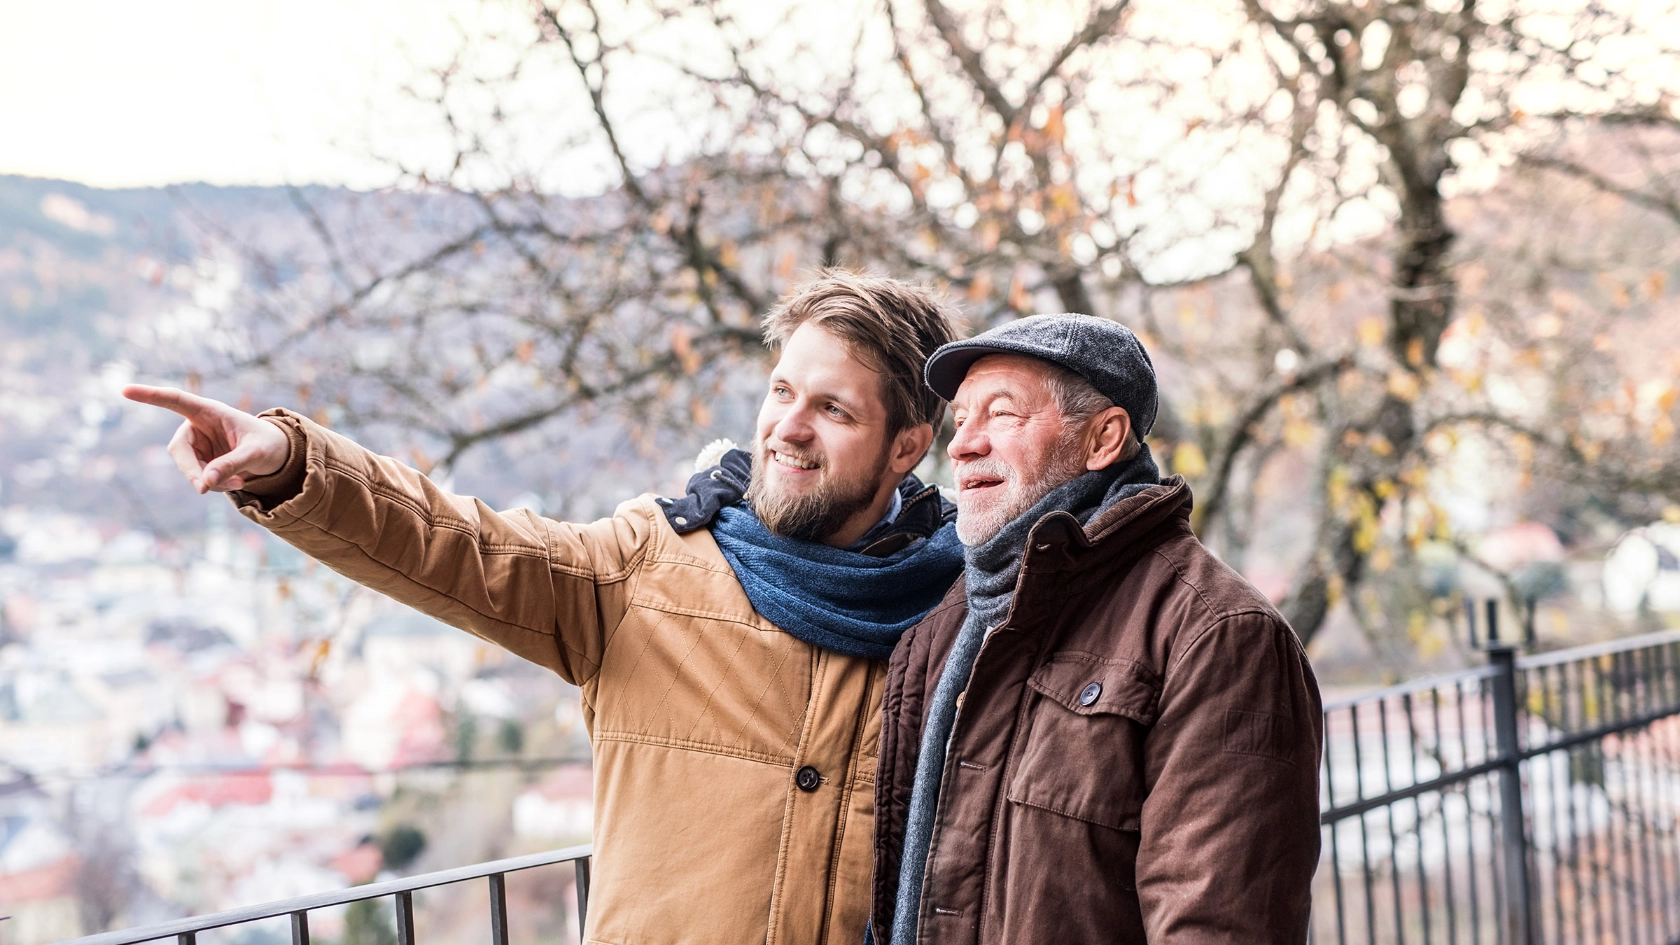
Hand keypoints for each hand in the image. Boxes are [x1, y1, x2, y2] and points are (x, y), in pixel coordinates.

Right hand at [123, 386, 290, 493]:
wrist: (276, 455)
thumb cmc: (268, 445)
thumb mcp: (256, 453)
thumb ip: (232, 464)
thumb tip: (204, 482)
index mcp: (209, 411)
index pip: (175, 400)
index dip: (151, 396)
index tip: (125, 390)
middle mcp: (197, 425)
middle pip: (179, 449)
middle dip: (191, 470)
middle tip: (204, 489)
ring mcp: (197, 445)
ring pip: (188, 468)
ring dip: (210, 481)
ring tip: (240, 482)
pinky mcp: (200, 461)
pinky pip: (198, 477)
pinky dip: (215, 484)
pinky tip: (237, 482)